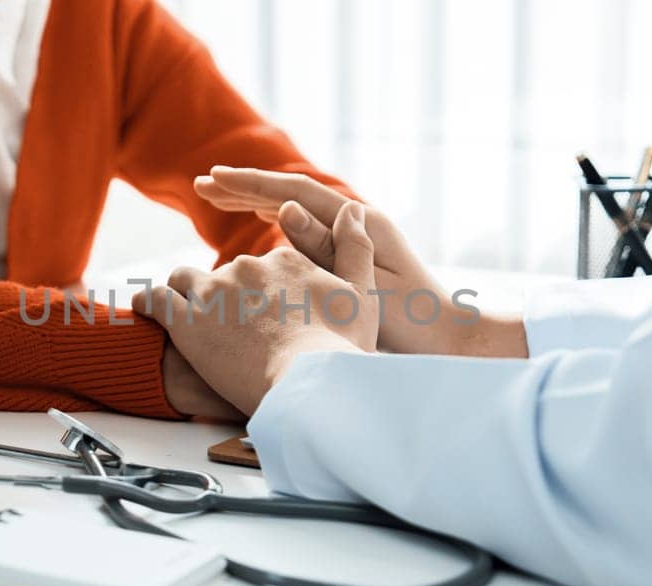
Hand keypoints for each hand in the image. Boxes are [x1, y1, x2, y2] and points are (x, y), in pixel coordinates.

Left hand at [136, 202, 377, 413]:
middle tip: (230, 328)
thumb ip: (355, 249)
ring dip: (184, 294)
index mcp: (284, 260)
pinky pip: (155, 301)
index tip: (262, 310)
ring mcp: (214, 292)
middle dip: (225, 296)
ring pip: (185, 280)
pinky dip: (148, 304)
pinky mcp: (187, 321)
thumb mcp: (362, 295)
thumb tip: (354, 209)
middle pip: (225, 274)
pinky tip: (145, 311)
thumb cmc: (340, 348)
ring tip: (185, 316)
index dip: (261, 288)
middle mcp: (246, 266)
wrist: (309, 381)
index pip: (263, 265)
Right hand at [195, 166, 526, 357]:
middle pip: (293, 194)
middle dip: (246, 188)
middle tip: (203, 184)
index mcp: (360, 222)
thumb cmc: (411, 319)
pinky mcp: (349, 255)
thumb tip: (286, 208)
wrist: (448, 338)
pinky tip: (257, 219)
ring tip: (218, 196)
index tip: (214, 181)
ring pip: (296, 208)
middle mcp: (356, 221)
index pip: (295, 191)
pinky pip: (305, 227)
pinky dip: (276, 218)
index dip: (251, 186)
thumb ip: (325, 248)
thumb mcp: (363, 285)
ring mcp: (353, 237)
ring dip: (257, 201)